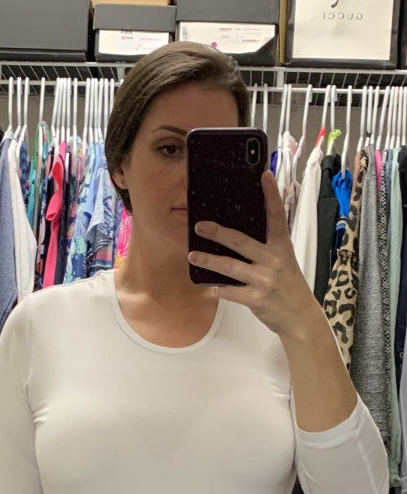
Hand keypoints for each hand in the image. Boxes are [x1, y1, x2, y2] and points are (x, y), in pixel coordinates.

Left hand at [188, 170, 315, 339]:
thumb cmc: (289, 286)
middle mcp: (273, 261)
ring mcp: (264, 280)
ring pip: (230, 267)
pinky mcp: (256, 299)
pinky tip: (209, 287)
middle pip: (241, 241)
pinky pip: (230, 291)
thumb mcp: (285, 261)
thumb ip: (268, 247)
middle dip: (217, 232)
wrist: (300, 317)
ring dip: (208, 260)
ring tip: (193, 255)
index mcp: (282, 247)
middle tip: (199, 225)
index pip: (277, 217)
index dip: (271, 195)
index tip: (263, 175)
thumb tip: (240, 234)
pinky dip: (218, 289)